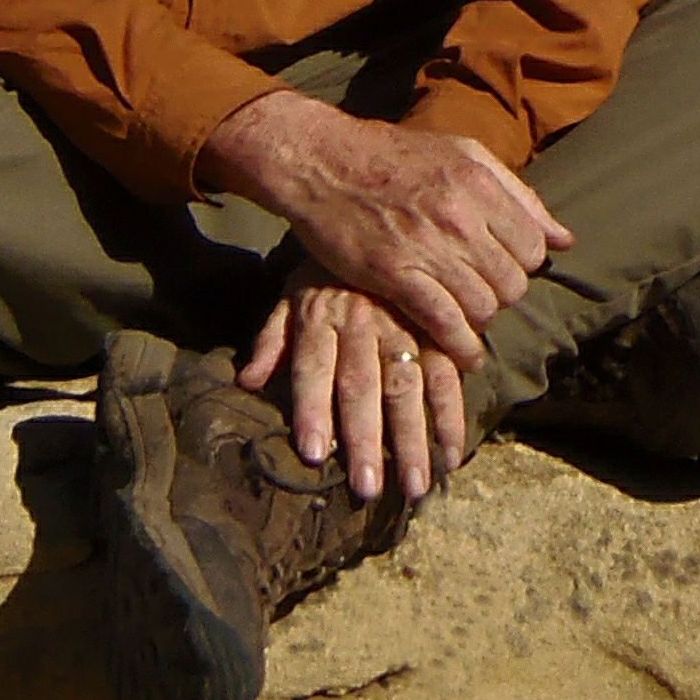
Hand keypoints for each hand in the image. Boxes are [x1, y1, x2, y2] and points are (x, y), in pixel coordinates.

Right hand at [197, 91, 571, 368]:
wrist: (324, 160)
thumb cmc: (396, 155)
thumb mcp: (464, 154)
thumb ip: (518, 195)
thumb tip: (564, 239)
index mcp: (480, 183)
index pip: (533, 246)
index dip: (524, 265)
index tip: (505, 268)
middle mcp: (459, 216)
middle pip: (511, 283)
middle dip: (503, 296)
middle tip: (485, 295)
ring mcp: (426, 247)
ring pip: (482, 307)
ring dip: (480, 321)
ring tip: (470, 320)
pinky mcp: (392, 274)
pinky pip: (443, 322)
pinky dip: (459, 346)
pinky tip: (463, 354)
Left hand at [236, 259, 465, 499]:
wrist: (381, 211)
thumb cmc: (330, 266)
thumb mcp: (292, 290)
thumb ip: (272, 337)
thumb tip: (246, 380)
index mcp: (322, 316)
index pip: (313, 367)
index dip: (313, 409)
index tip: (314, 454)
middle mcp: (363, 325)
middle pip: (362, 387)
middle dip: (365, 440)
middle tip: (366, 488)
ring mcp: (405, 326)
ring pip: (408, 387)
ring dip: (413, 440)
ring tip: (413, 487)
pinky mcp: (438, 329)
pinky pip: (447, 375)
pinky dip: (452, 416)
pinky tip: (451, 455)